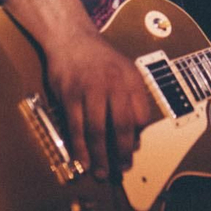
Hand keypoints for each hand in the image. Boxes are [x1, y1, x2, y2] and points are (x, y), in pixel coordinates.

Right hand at [43, 30, 162, 181]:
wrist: (71, 37)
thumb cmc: (100, 59)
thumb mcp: (125, 71)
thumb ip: (133, 98)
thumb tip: (137, 133)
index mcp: (131, 80)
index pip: (141, 115)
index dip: (139, 137)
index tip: (133, 152)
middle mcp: (113, 84)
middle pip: (121, 126)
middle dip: (122, 152)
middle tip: (121, 169)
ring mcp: (90, 90)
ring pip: (97, 130)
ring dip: (100, 156)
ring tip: (101, 173)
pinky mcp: (69, 95)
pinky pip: (76, 127)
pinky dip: (80, 147)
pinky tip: (83, 160)